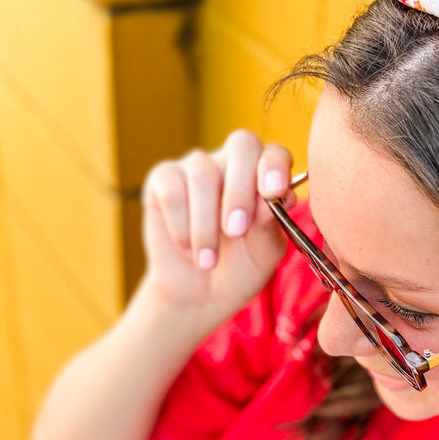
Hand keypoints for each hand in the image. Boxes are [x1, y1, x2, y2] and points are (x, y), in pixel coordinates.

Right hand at [140, 130, 293, 320]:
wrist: (202, 294)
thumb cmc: (241, 268)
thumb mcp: (264, 253)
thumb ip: (270, 223)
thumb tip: (275, 196)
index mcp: (265, 174)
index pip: (274, 153)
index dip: (275, 167)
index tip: (274, 192)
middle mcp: (233, 162)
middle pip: (241, 145)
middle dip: (240, 189)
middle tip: (236, 231)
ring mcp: (197, 167)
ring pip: (203, 173)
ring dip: (206, 223)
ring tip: (209, 260)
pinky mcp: (163, 180)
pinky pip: (172, 191)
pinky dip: (180, 226)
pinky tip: (188, 250)